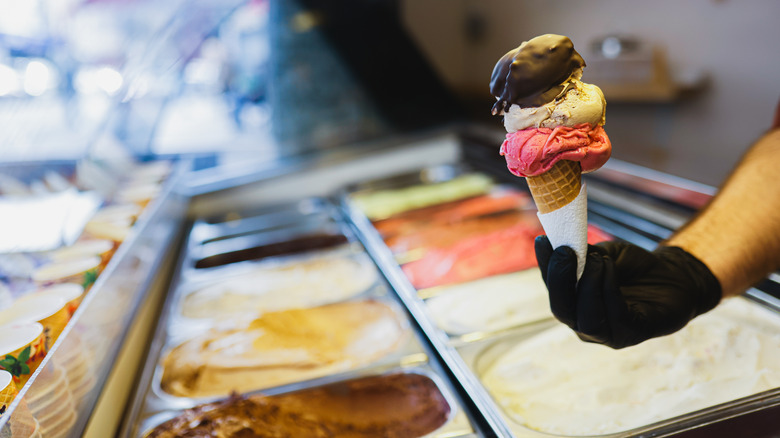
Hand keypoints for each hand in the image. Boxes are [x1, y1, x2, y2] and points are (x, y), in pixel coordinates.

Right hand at [534, 236, 721, 347]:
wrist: (674, 276)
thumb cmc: (634, 267)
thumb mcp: (603, 255)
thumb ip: (583, 257)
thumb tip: (563, 246)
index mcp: (573, 305)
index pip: (552, 289)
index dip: (545, 267)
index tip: (543, 240)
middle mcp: (583, 324)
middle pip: (561, 310)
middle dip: (560, 280)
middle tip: (566, 251)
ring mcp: (606, 334)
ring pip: (584, 319)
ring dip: (587, 285)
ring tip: (597, 260)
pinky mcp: (631, 335)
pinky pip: (613, 315)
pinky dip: (607, 289)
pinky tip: (610, 267)